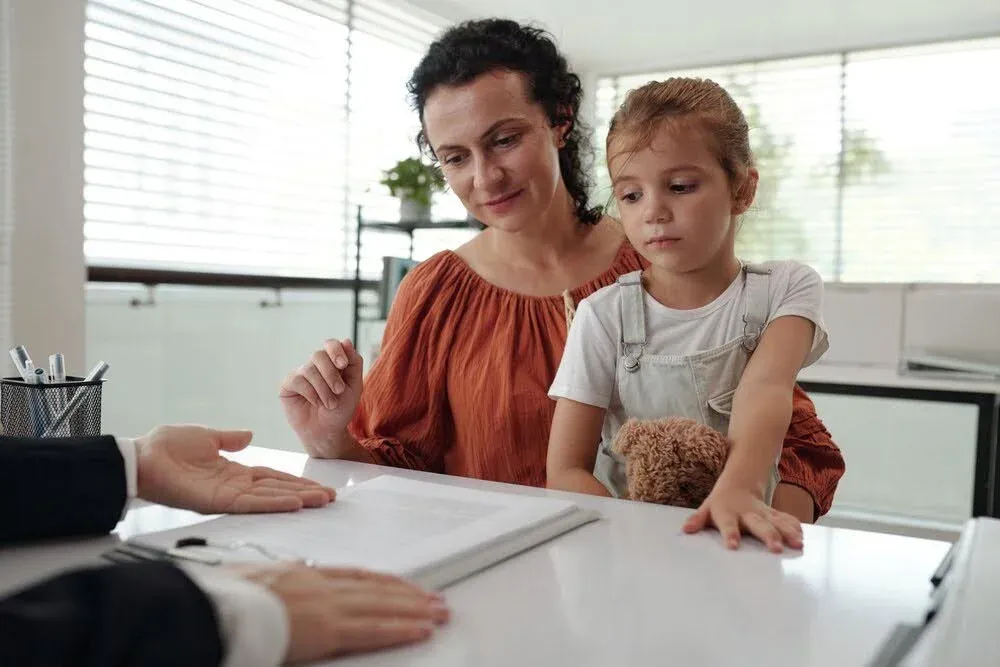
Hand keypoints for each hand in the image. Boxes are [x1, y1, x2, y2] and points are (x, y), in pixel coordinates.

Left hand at [135, 425, 334, 512]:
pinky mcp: (218, 501)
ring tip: (322, 500)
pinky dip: (273, 504)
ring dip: (297, 500)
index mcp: (234, 471)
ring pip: (270, 499)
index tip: (318, 484)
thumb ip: (229, 439)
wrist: (141, 457)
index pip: (272, 477)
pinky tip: (294, 504)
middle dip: (304, 493)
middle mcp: (235, 486)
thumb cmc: (166, 446)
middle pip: (277, 490)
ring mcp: (228, 495)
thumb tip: (248, 435)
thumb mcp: (206, 436)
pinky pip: (251, 503)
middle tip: (331, 497)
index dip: (295, 481)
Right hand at [233, 563, 448, 662]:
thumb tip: (290, 572)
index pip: (354, 575)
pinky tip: (421, 629)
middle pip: (375, 587)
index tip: (403, 584)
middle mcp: (320, 585)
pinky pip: (373, 629)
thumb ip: (278, 578)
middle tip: (435, 599)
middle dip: (407, 594)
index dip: (382, 581)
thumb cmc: (224, 599)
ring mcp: (326, 606)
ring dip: (414, 609)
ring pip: (381, 605)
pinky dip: (400, 628)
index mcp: (303, 574)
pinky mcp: (327, 630)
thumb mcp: (253, 579)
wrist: (213, 609)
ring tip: (439, 612)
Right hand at [280, 339, 363, 455]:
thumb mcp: (355, 386)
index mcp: (332, 362)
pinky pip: (298, 380)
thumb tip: (346, 340)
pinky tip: (315, 402)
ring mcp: (301, 373)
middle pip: (318, 355)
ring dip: (323, 389)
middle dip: (331, 374)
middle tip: (339, 390)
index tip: (343, 365)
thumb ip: (354, 363)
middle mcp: (315, 365)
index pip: (331, 344)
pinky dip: (310, 393)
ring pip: (309, 369)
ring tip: (330, 404)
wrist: (327, 431)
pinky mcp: (288, 384)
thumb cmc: (341, 409)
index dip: (336, 351)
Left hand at [682, 483, 802, 552]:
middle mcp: (748, 513)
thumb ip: (697, 520)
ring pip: (777, 522)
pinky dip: (795, 527)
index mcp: (727, 513)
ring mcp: (763, 513)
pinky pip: (786, 519)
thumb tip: (686, 529)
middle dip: (769, 536)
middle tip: (776, 549)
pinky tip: (802, 538)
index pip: (728, 525)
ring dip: (787, 532)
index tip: (733, 546)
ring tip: (797, 544)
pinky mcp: (775, 514)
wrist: (739, 484)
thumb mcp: (706, 509)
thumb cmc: (720, 504)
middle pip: (758, 525)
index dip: (730, 535)